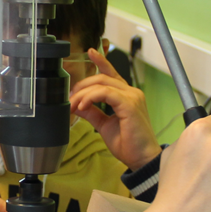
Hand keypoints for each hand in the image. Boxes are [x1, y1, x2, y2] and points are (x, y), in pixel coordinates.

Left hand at [69, 49, 161, 170]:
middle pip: (101, 78)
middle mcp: (131, 93)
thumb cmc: (127, 144)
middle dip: (81, 86)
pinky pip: (106, 93)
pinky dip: (91, 97)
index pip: (111, 74)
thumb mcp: (103, 125)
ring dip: (83, 94)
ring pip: (102, 84)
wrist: (141, 159)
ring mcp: (132, 97)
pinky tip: (82, 106)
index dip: (101, 61)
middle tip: (69, 100)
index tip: (90, 52)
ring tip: (73, 106)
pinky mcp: (130, 104)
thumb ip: (92, 112)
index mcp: (126, 96)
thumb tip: (77, 104)